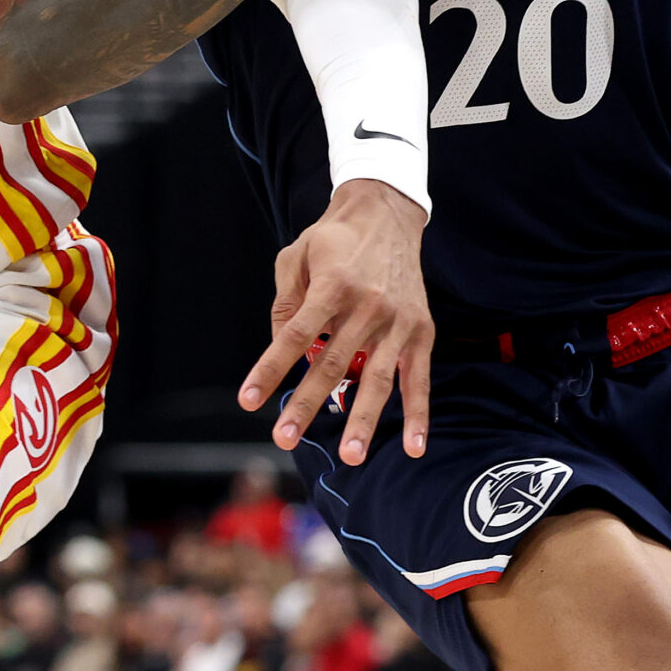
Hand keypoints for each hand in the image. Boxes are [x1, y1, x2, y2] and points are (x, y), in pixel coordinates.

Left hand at [238, 179, 432, 464]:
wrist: (386, 214)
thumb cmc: (333, 238)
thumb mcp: (295, 255)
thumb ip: (285, 301)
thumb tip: (281, 349)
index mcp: (331, 285)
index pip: (295, 335)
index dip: (270, 368)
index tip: (249, 400)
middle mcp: (366, 305)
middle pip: (332, 364)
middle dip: (305, 405)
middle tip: (284, 438)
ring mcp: (397, 321)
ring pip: (377, 379)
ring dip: (363, 420)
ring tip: (350, 456)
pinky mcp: (421, 331)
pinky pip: (419, 379)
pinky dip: (419, 414)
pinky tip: (414, 448)